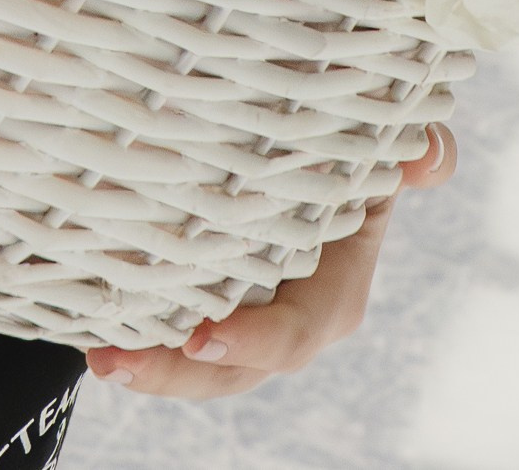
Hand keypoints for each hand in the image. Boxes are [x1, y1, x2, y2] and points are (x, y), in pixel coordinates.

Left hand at [84, 121, 456, 398]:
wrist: (318, 146)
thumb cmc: (351, 151)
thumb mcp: (383, 153)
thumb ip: (413, 156)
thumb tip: (428, 158)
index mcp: (331, 292)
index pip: (295, 331)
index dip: (253, 340)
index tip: (202, 335)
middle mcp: (284, 316)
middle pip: (232, 365)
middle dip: (176, 373)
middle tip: (117, 360)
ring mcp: (241, 314)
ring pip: (195, 359)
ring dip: (147, 363)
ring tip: (97, 354)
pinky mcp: (202, 296)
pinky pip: (172, 326)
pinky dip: (137, 329)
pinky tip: (90, 321)